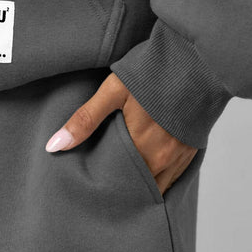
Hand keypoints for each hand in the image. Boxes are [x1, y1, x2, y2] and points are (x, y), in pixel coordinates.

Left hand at [45, 72, 197, 195]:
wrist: (198, 56)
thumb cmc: (154, 71)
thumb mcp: (114, 91)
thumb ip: (85, 120)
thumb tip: (54, 146)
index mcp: (140, 148)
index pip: (117, 184)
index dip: (105, 190)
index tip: (92, 192)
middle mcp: (162, 159)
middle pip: (136, 189)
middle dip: (121, 192)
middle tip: (104, 194)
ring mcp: (179, 157)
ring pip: (155, 187)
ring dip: (139, 189)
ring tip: (122, 189)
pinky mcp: (191, 151)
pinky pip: (172, 178)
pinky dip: (158, 180)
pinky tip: (145, 176)